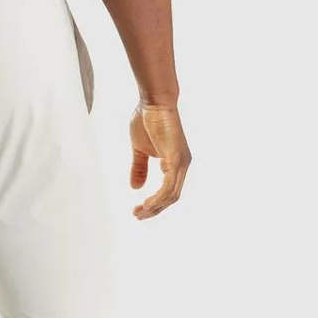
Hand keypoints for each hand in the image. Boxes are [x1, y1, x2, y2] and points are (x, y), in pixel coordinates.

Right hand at [129, 104, 190, 218]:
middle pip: (171, 198)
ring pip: (171, 195)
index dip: (154, 204)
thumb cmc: (147, 120)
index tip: (138, 210)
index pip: (168, 191)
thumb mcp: (140, 150)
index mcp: (175, 163)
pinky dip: (158, 198)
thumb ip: (139, 168)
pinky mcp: (176, 159)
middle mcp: (182, 165)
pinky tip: (147, 203)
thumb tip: (136, 187)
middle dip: (154, 210)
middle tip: (137, 216)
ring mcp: (181, 162)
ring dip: (155, 207)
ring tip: (140, 212)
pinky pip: (169, 186)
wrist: (153, 101)